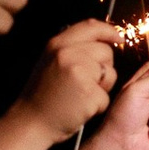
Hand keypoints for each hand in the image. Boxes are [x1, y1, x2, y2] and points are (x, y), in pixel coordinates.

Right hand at [25, 18, 119, 137]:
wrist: (30, 123)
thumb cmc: (42, 95)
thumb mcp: (49, 61)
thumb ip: (71, 48)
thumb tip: (102, 40)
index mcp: (57, 44)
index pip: (91, 26)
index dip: (109, 30)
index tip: (118, 37)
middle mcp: (68, 54)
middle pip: (106, 52)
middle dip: (104, 67)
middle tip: (86, 82)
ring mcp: (80, 73)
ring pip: (111, 74)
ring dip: (103, 87)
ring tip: (80, 95)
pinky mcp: (89, 93)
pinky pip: (106, 97)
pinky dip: (98, 106)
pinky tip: (80, 108)